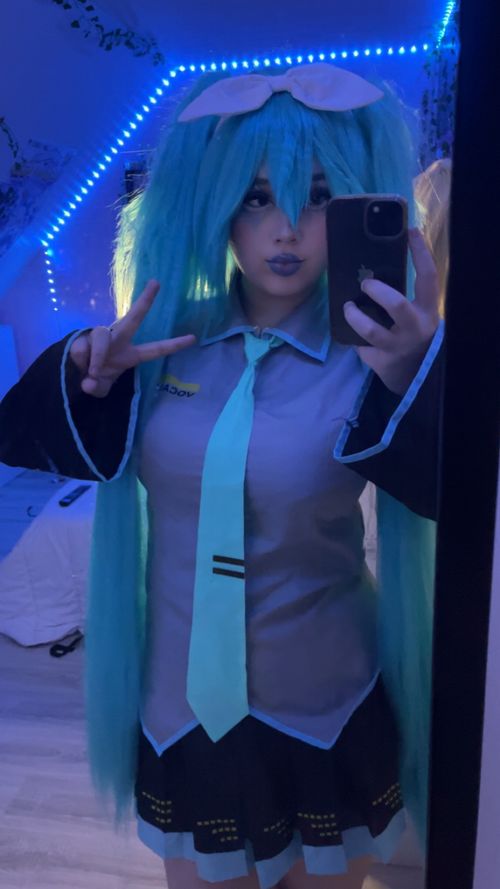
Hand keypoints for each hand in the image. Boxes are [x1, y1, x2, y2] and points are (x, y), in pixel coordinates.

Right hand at [69, 280, 195, 397]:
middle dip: (145, 301)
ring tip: (93, 372)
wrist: (72, 375)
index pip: (155, 349)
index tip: (193, 338)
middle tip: (156, 283)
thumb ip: (97, 388)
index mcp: (129, 355)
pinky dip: (81, 360)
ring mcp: (100, 336)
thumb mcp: (99, 389)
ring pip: (101, 337)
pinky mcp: (82, 336)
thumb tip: (89, 382)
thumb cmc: (93, 379)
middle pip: (132, 318)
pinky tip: (79, 366)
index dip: (173, 345)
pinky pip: (81, 347)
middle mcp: (118, 340)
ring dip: (97, 356)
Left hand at [343, 228, 440, 394]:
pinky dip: (351, 334)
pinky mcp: (379, 360)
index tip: (410, 231)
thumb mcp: (416, 313)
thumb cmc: (412, 333)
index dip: (421, 253)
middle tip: (365, 283)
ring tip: (348, 307)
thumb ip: (404, 295)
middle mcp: (414, 328)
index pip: (428, 277)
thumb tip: (374, 268)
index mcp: (427, 310)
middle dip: (377, 290)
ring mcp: (396, 346)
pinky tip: (349, 331)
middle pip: (397, 305)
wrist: (414, 374)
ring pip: (370, 330)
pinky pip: (358, 343)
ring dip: (354, 316)